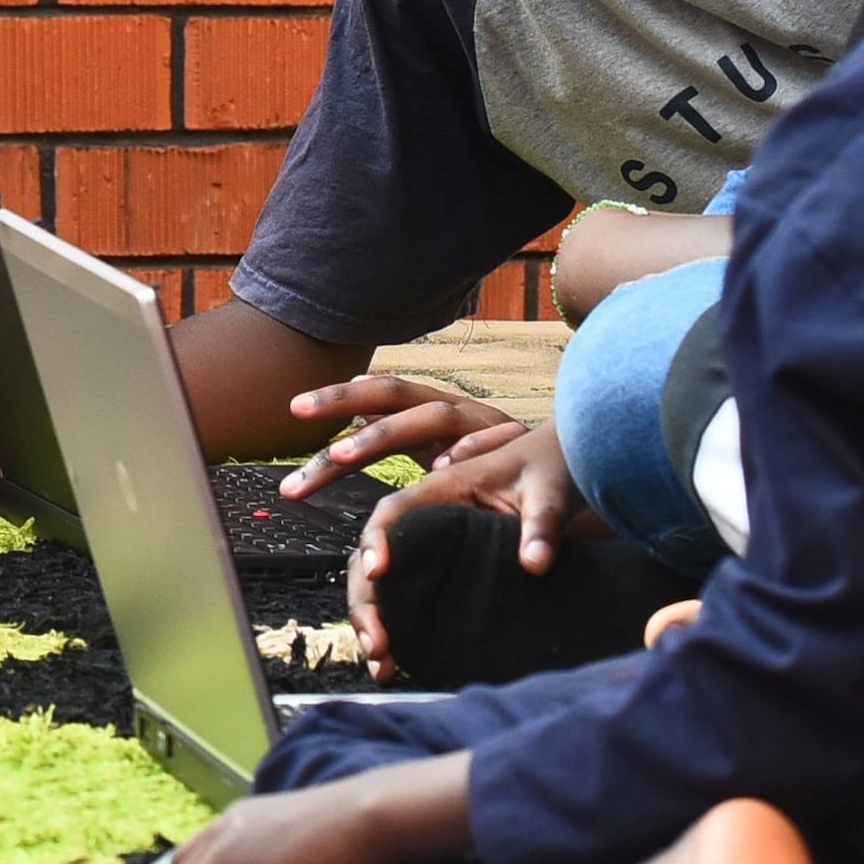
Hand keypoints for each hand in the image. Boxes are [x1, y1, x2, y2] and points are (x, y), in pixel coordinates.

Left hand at [279, 372, 509, 497]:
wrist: (570, 467)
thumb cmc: (493, 462)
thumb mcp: (438, 448)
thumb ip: (394, 441)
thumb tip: (341, 439)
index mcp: (431, 413)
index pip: (378, 398)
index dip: (337, 399)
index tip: (293, 409)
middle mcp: (456, 411)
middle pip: (397, 395)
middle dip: (347, 400)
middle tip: (303, 415)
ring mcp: (488, 426)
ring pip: (436, 417)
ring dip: (387, 434)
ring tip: (343, 453)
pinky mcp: (523, 448)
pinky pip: (496, 444)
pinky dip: (472, 452)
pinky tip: (445, 468)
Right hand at [344, 419, 575, 667]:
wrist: (563, 473)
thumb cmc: (550, 472)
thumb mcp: (549, 492)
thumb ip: (543, 524)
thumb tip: (535, 564)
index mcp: (443, 490)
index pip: (394, 513)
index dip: (377, 540)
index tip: (379, 572)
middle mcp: (426, 520)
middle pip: (373, 557)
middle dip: (367, 601)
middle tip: (379, 643)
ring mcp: (430, 548)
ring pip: (380, 583)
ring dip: (373, 622)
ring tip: (384, 664)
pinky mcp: (442, 570)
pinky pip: (403, 597)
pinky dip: (395, 629)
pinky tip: (398, 663)